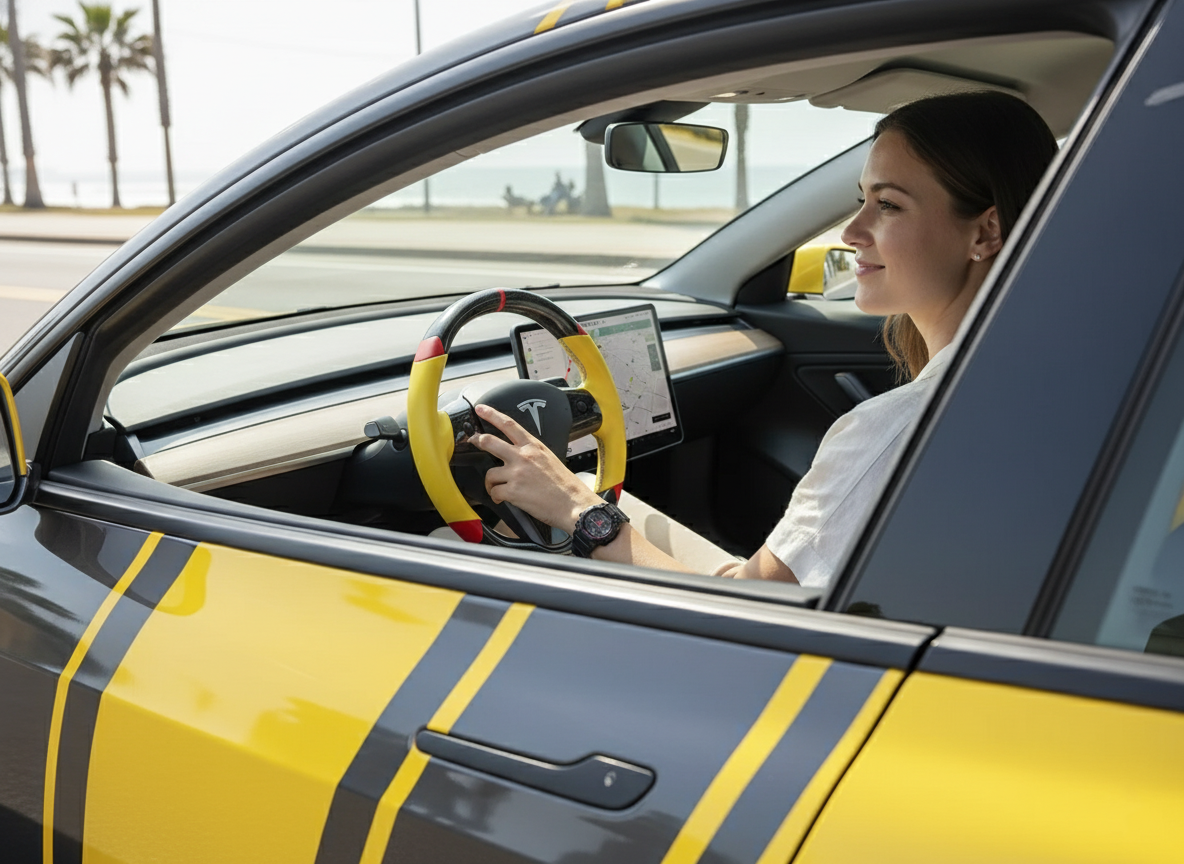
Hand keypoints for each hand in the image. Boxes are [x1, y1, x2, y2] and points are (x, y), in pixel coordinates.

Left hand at [471, 403, 602, 531]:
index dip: (492, 415)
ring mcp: (517, 473)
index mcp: (533, 447)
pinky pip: (495, 492)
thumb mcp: (549, 459)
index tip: (481, 409)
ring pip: (489, 474)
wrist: (573, 504)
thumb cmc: (564, 485)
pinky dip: (497, 496)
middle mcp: (523, 457)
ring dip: (491, 483)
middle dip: (478, 441)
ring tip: (498, 488)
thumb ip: (531, 454)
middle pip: (490, 442)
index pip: (509, 425)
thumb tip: (516, 456)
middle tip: (473, 442)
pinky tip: (504, 498)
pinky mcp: (513, 491)